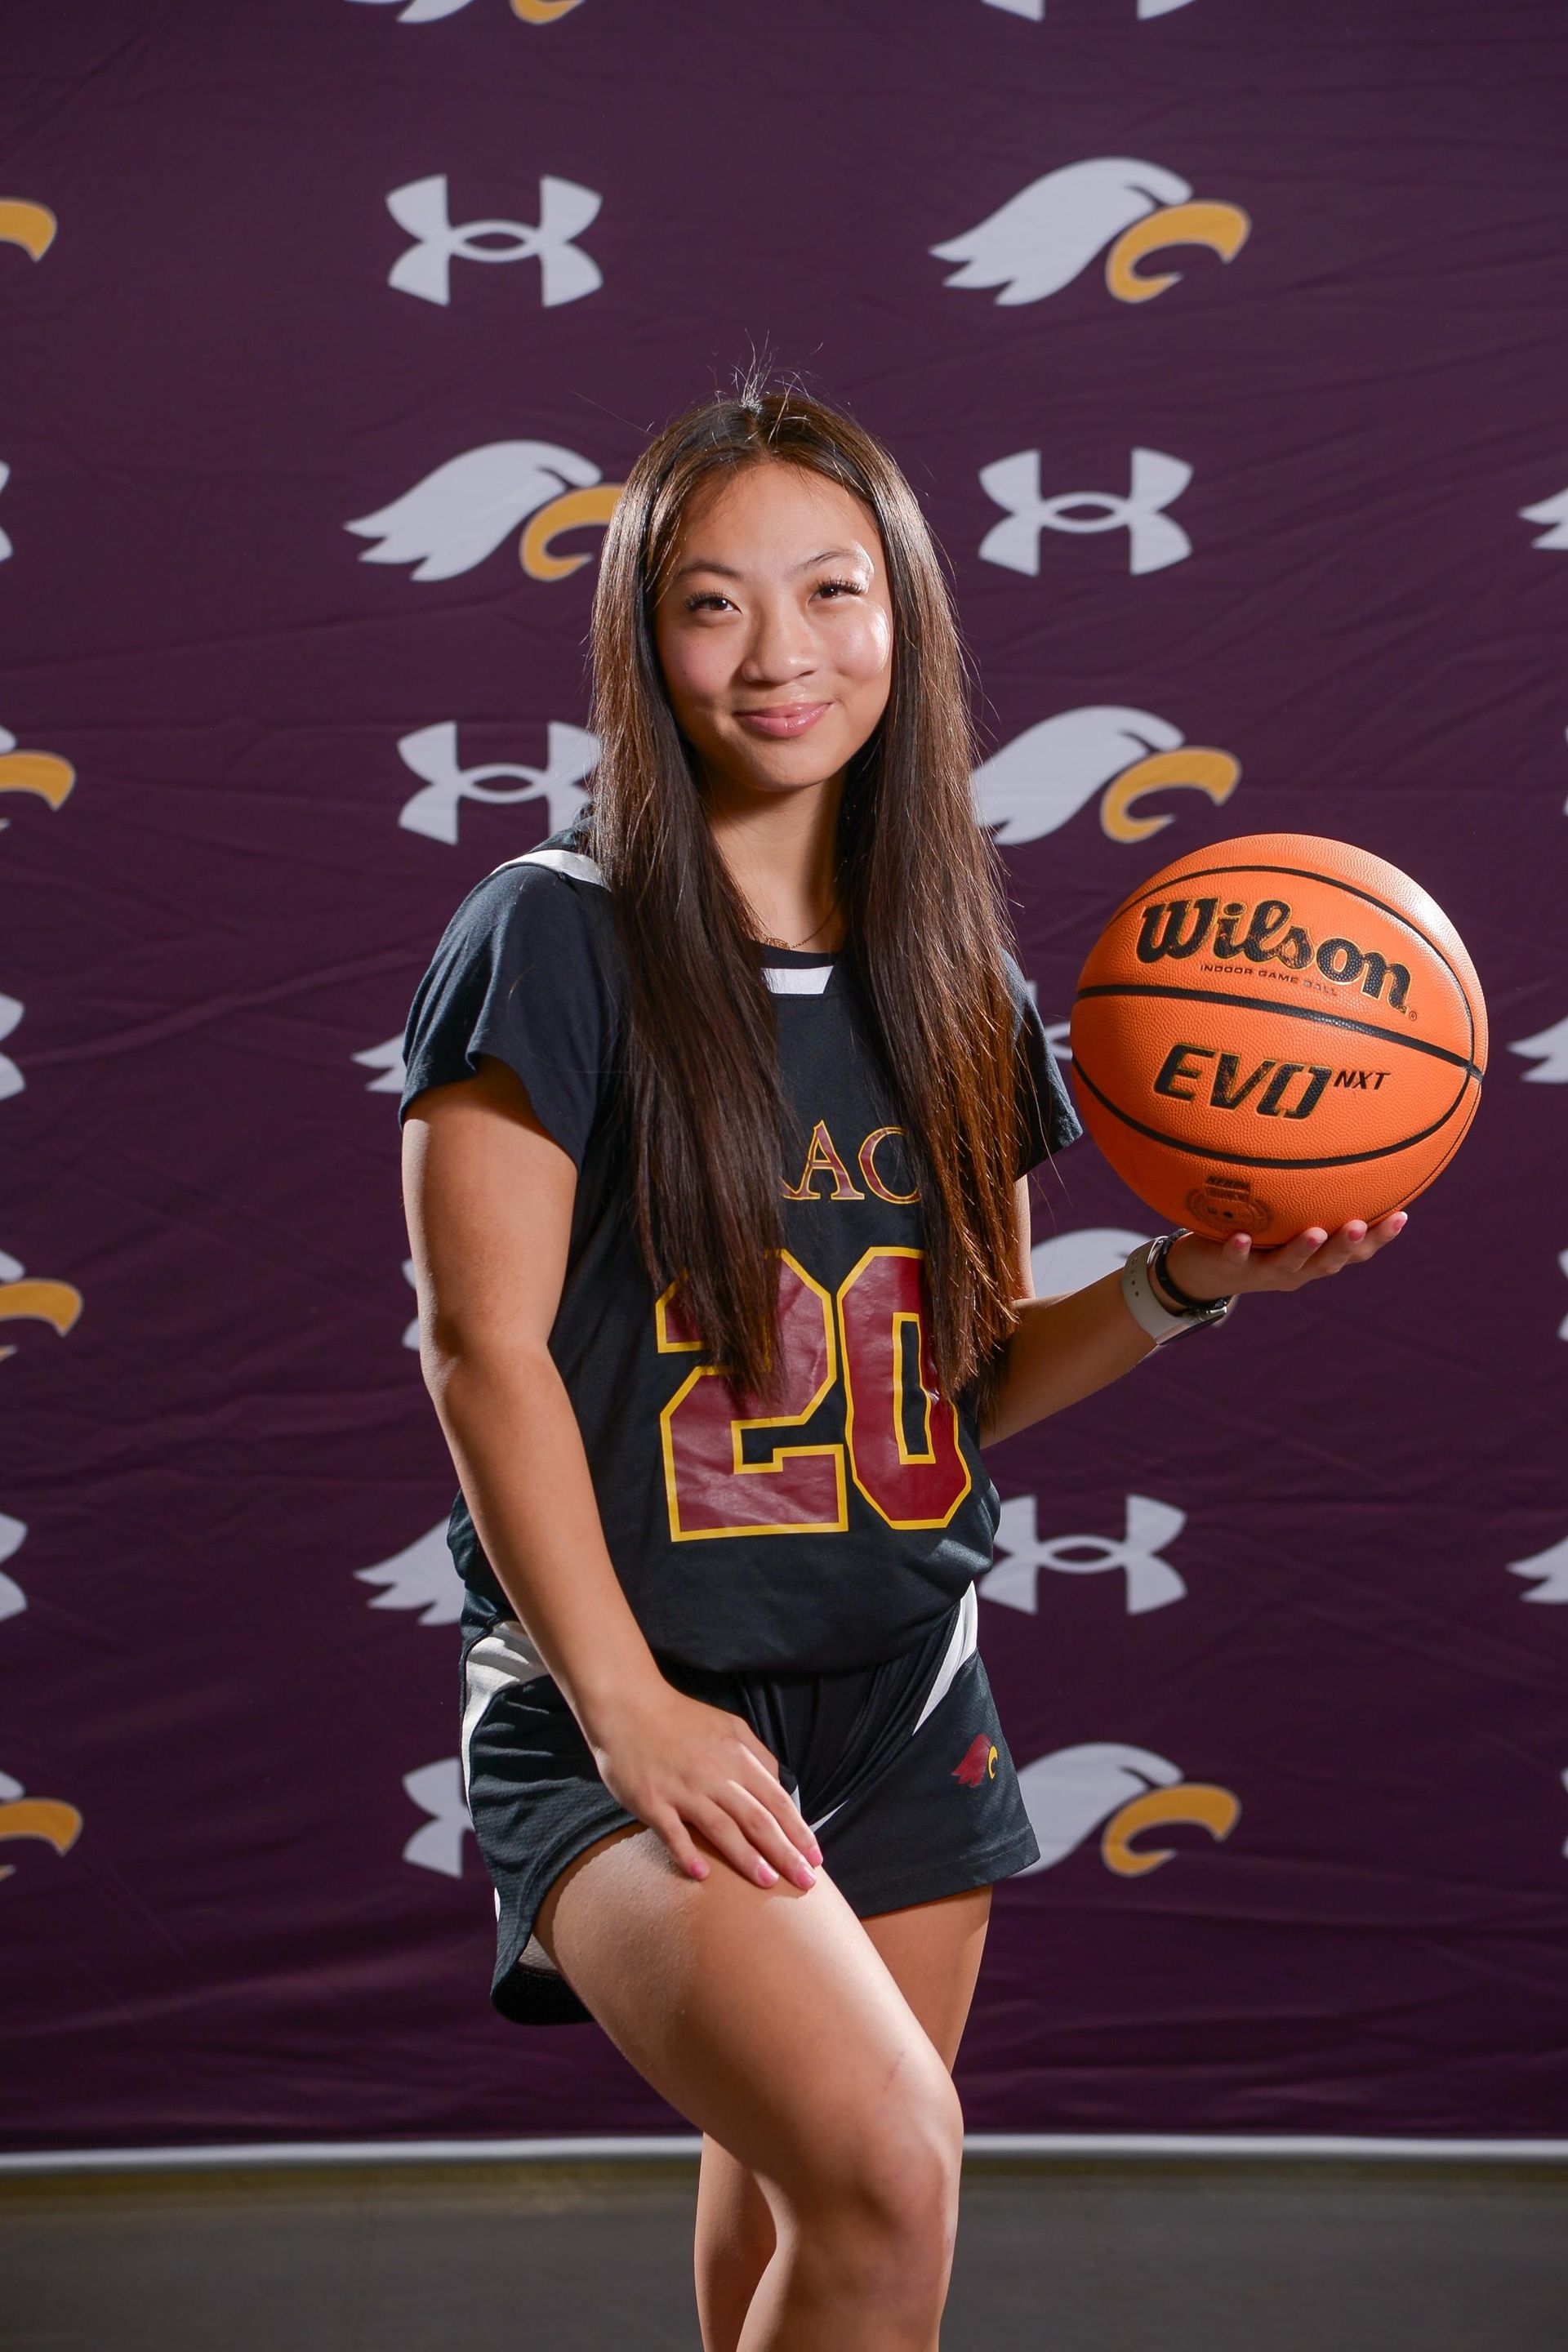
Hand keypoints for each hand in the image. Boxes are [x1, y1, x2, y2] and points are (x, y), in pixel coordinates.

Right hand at [585, 1676, 821, 1892]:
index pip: (777, 1800)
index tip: (816, 1858)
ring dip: (747, 1858)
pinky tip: (702, 1875)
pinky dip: (687, 1854)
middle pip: (757, 1819)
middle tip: (805, 1882)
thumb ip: (756, 1755)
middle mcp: (714, 1774)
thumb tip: (780, 1785)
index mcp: (736, 1756)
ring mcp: (682, 1789)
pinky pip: (673, 1832)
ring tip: (768, 1882)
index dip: (799, 1831)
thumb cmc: (680, 1719)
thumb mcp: (729, 1726)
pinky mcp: (652, 1800)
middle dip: (785, 1853)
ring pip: (722, 1828)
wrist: (627, 1705)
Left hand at [1161, 1210, 1409, 1302]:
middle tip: (1358, 1225)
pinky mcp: (1229, 1267)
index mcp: (1316, 1258)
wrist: (1203, 1272)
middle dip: (1345, 1245)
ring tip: (1314, 1231)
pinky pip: (1235, 1259)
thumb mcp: (1287, 1217)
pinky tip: (1241, 1235)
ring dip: (1301, 1249)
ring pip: (1288, 1264)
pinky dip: (1239, 1249)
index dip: (1379, 1237)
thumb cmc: (1257, 1237)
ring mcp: (1263, 1271)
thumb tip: (1342, 1145)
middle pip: (1328, 1262)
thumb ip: (1312, 1195)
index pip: (1355, 1251)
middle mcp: (1296, 1269)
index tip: (1402, 1215)